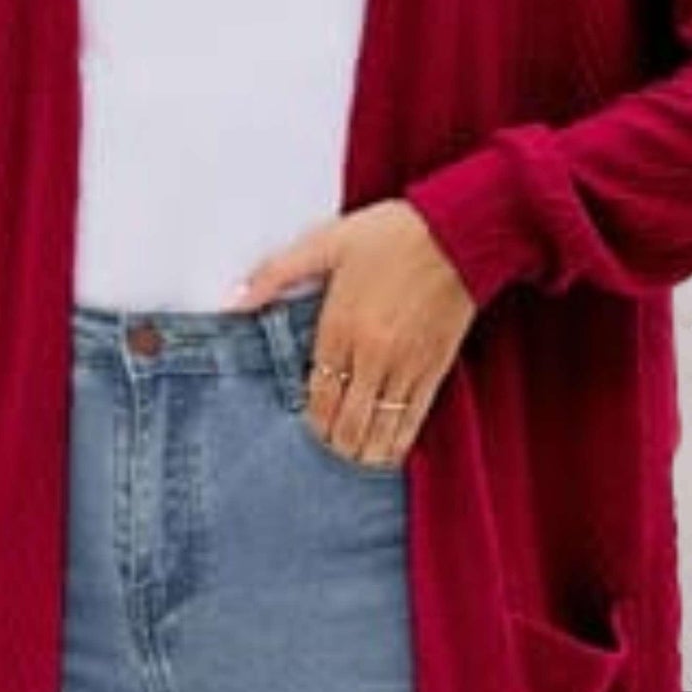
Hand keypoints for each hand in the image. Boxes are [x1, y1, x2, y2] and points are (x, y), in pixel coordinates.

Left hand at [226, 199, 475, 468]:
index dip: (313, 421)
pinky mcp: (435, 366)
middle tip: (330, 453)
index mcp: (340, 326)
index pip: (318, 394)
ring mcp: (406, 364)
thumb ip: (276, 273)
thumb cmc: (392, 234)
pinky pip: (414, 417)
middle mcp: (371, 354)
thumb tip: (234, 301)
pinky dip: (400, 441)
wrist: (458, 231)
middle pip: (348, 420)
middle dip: (336, 444)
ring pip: (381, 427)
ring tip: (355, 460)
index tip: (310, 432)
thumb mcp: (326, 242)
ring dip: (365, 451)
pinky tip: (390, 453)